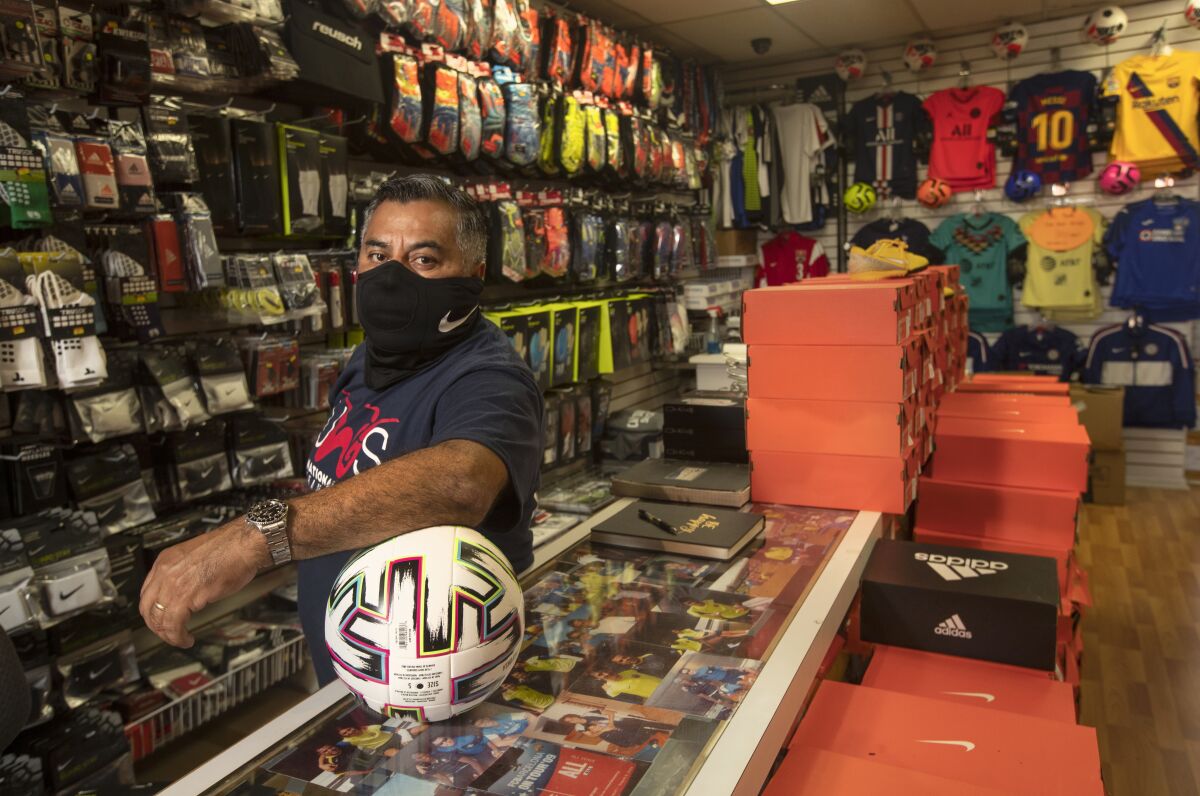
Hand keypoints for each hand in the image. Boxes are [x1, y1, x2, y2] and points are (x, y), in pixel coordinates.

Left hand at [139, 518, 269, 647]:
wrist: (243, 545)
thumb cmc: (231, 549)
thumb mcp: (198, 557)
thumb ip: (186, 573)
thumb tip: (188, 589)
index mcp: (166, 560)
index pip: (147, 591)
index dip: (153, 608)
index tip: (161, 615)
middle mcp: (165, 573)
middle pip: (147, 608)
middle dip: (156, 625)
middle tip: (167, 632)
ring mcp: (173, 585)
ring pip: (158, 619)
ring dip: (168, 635)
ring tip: (178, 640)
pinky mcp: (185, 598)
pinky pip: (173, 625)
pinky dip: (177, 637)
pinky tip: (186, 639)